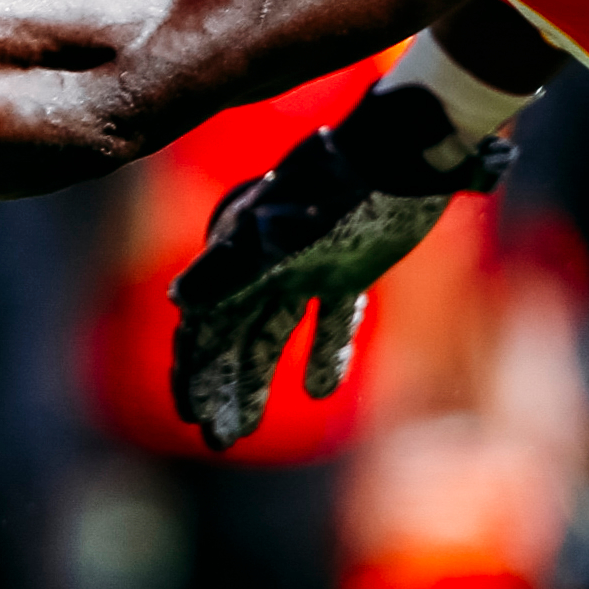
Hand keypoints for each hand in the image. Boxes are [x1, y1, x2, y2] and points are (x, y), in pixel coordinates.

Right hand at [164, 106, 511, 451]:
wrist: (411, 148)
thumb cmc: (347, 184)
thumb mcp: (287, 230)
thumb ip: (235, 265)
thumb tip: (178, 303)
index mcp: (240, 250)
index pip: (204, 320)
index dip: (193, 368)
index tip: (191, 416)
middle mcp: (265, 260)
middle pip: (231, 334)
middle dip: (221, 386)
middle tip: (219, 440)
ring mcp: (307, 264)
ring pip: (270, 333)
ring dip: (257, 380)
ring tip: (245, 429)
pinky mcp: (351, 266)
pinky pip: (329, 319)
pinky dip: (322, 352)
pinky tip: (318, 389)